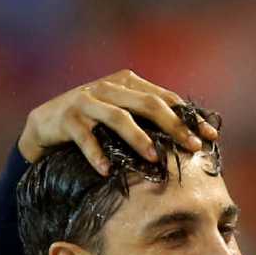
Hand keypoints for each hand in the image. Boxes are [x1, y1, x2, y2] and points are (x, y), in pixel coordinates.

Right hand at [18, 70, 219, 173]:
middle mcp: (109, 87)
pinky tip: (107, 171)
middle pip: (149, 104)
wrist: (45, 124)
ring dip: (138, 139)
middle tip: (192, 148)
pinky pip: (86, 137)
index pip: (166, 98)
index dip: (189, 117)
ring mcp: (87, 100)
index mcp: (128, 83)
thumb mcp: (122, 115)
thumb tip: (189, 139)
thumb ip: (148, 119)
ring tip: (154, 158)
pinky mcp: (68, 118)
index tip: (210, 137)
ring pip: (119, 117)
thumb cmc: (93, 124)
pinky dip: (97, 154)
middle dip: (174, 126)